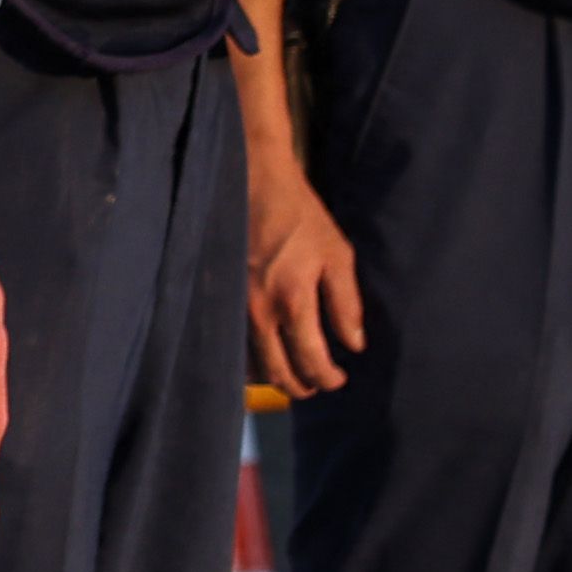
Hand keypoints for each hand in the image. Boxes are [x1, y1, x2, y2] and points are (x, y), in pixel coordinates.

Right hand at [245, 171, 369, 397]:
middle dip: (300, 387)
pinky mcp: (218, 297)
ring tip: (291, 373)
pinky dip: (249, 358)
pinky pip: (232, 342)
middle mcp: (259, 312)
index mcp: (293, 301)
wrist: (252, 184)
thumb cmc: (301, 217)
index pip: (311, 360)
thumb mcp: (337, 255)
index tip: (339, 378)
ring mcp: (233, 307)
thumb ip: (346, 304)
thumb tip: (353, 345)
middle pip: (277, 372)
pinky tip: (263, 353)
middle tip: (316, 385)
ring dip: (272, 376)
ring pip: (249, 363)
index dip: (328, 378)